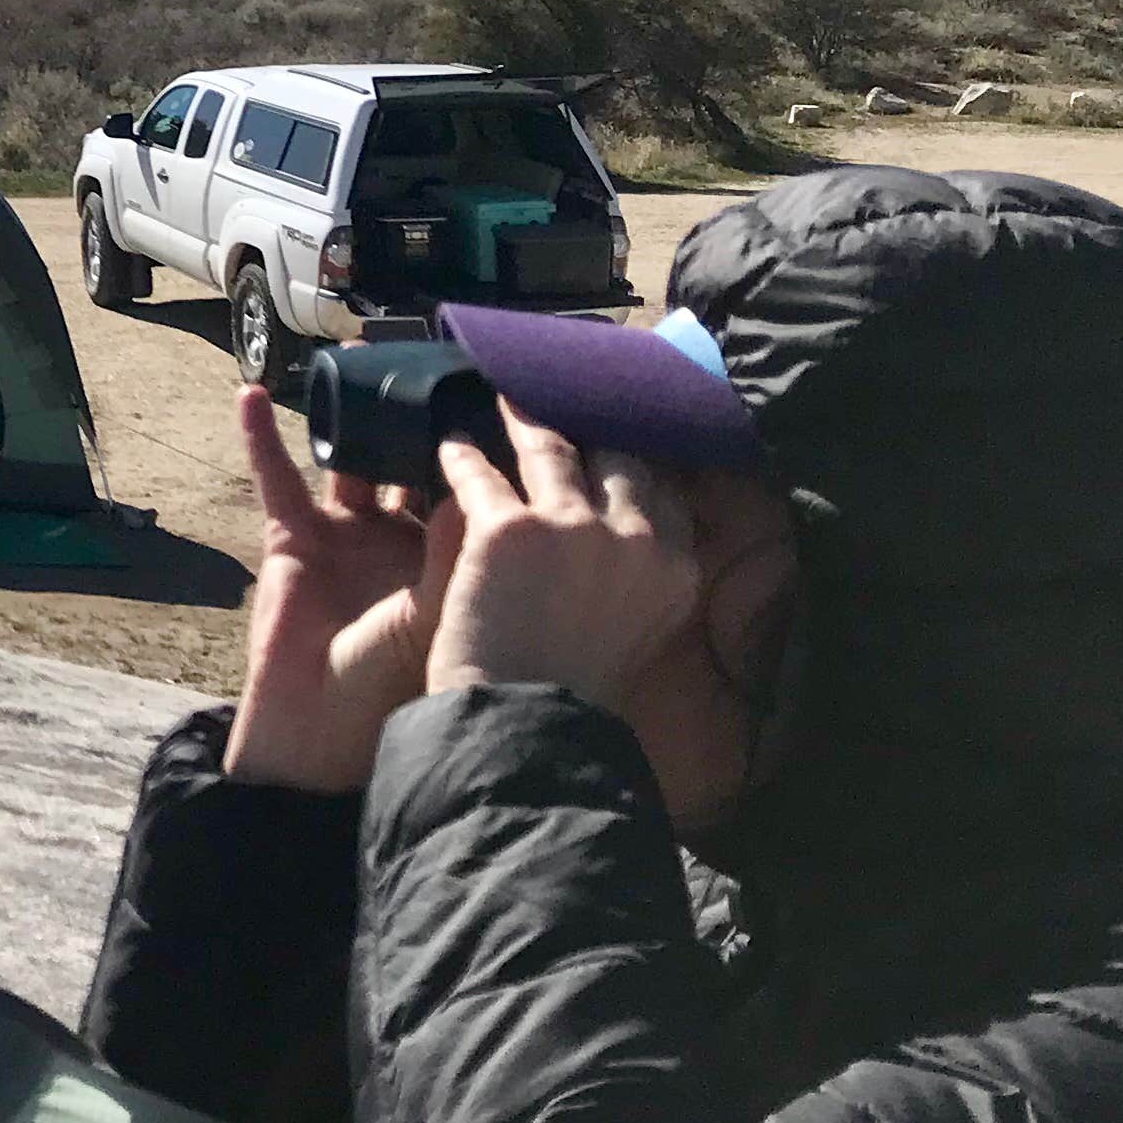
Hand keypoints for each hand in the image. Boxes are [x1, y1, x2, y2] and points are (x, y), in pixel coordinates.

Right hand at [225, 388, 462, 791]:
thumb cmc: (396, 688)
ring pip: (351, 460)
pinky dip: (260, 438)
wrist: (320, 737)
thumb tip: (482, 478)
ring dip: (351, 413)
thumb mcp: (441, 610)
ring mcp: (349, 536)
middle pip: (416, 461)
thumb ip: (459, 545)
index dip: (486, 443)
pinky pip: (276, 478)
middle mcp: (406, 540)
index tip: (498, 386)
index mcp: (457, 560)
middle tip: (433, 360)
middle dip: (423, 415)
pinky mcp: (294, 538)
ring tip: (357, 358)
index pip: (478, 487)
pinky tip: (250, 395)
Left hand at [423, 406, 703, 715]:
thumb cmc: (571, 689)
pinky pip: (477, 470)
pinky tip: (449, 440)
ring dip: (522, 417)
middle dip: (590, 422)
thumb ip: (640, 571)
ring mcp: (570, 527)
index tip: (614, 428)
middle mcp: (635, 537)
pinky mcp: (505, 527)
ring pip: (549, 446)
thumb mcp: (639, 628)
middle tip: (561, 393)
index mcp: (673, 566)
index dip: (635, 452)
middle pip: (615, 453)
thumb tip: (632, 524)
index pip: (663, 485)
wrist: (523, 728)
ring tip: (499, 395)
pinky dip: (460, 453)